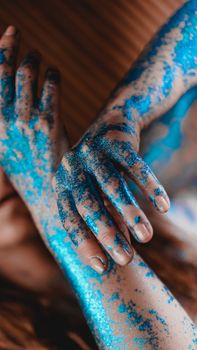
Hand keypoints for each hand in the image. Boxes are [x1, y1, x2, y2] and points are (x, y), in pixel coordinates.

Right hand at [0, 26, 66, 227]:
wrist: (46, 193)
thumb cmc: (28, 168)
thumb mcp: (6, 144)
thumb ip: (4, 119)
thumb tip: (9, 92)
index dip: (0, 50)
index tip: (8, 34)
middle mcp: (7, 118)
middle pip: (7, 70)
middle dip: (14, 48)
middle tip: (22, 41)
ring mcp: (28, 120)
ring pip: (28, 74)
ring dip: (34, 60)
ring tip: (38, 58)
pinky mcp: (50, 124)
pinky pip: (51, 87)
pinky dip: (52, 76)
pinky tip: (54, 75)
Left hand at [54, 1, 196, 272]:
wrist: (113, 123)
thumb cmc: (102, 167)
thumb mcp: (94, 190)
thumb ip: (100, 216)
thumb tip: (113, 251)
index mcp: (61, 183)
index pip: (67, 219)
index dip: (82, 243)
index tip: (100, 268)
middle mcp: (71, 167)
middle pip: (87, 205)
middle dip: (106, 234)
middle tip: (126, 260)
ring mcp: (91, 150)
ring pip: (111, 186)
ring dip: (130, 212)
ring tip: (146, 238)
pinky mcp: (113, 138)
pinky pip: (133, 165)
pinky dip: (149, 186)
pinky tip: (164, 206)